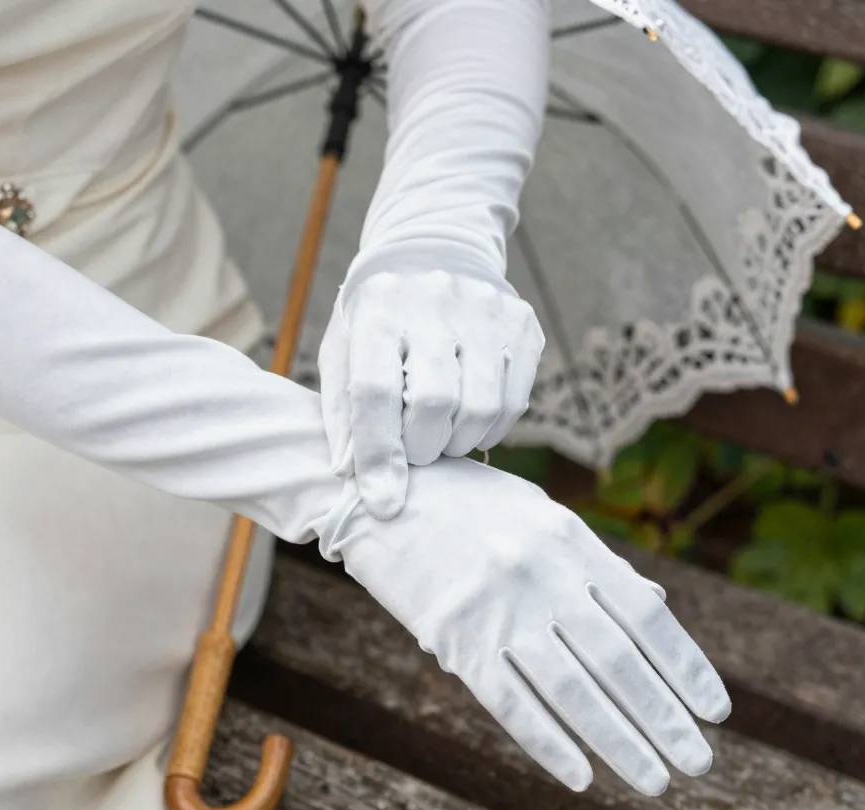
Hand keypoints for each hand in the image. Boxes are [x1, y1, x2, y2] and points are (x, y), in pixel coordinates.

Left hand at [319, 270, 543, 518]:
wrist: (434, 252)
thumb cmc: (378, 319)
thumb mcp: (344, 351)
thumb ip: (342, 412)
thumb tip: (351, 476)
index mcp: (378, 308)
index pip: (376, 392)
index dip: (379, 455)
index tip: (383, 502)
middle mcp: (434, 301)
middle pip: (434, 404)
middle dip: (421, 448)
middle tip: (413, 449)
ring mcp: (485, 309)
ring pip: (479, 409)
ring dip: (456, 442)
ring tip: (438, 434)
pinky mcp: (522, 323)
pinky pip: (512, 402)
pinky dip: (488, 428)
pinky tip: (467, 418)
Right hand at [333, 456, 730, 793]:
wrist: (369, 491)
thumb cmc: (460, 502)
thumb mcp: (535, 512)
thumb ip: (592, 560)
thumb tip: (652, 601)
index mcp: (569, 538)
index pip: (645, 614)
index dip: (685, 666)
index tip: (714, 711)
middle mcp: (542, 574)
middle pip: (619, 661)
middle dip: (665, 718)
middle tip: (699, 763)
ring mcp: (498, 609)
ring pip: (574, 691)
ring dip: (620, 742)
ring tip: (655, 781)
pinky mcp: (454, 638)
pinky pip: (511, 703)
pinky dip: (550, 744)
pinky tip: (581, 777)